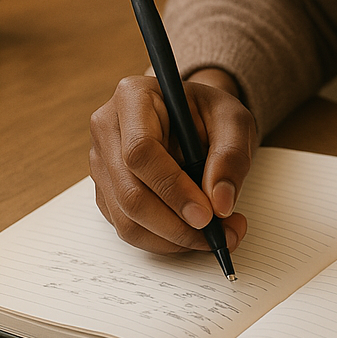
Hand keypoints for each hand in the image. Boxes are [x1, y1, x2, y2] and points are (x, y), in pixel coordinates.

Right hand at [88, 68, 256, 254]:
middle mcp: (107, 130)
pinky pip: (129, 228)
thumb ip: (232, 156)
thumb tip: (220, 203)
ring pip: (126, 219)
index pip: (140, 151)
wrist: (194, 117)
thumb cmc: (210, 113)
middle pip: (129, 193)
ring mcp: (102, 163)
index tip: (207, 214)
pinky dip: (165, 240)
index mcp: (133, 98)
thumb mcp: (235, 120)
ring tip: (219, 234)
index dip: (172, 189)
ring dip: (174, 238)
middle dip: (177, 224)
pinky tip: (196, 232)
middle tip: (220, 234)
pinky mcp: (107, 191)